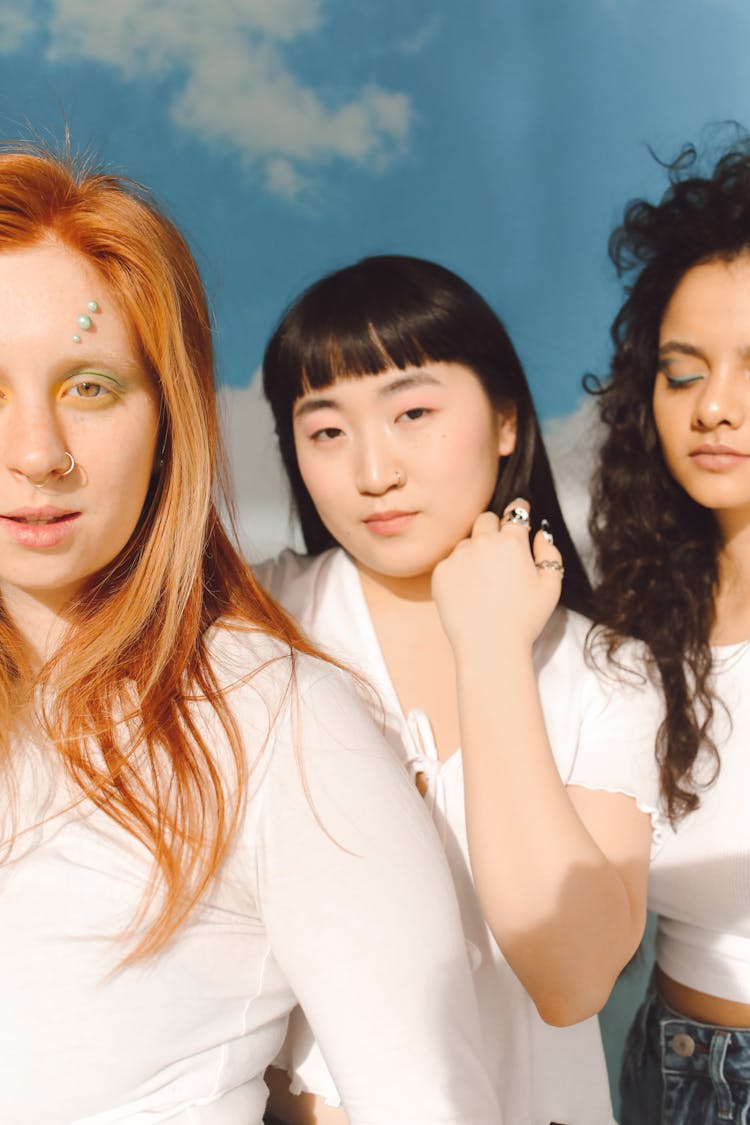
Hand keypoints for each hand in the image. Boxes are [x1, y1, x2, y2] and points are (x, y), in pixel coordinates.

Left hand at [431, 500, 563, 656]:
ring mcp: (458, 556)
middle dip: (494, 528)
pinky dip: (459, 571)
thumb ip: (549, 552)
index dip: (519, 511)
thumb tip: (540, 533)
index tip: (519, 512)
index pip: (515, 512)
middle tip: (500, 550)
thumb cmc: (524, 619)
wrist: (490, 646)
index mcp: (512, 542)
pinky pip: (450, 562)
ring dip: (475, 552)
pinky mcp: (440, 572)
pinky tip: (469, 592)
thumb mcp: (551, 586)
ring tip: (484, 581)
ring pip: (466, 542)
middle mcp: (483, 542)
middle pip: (486, 519)